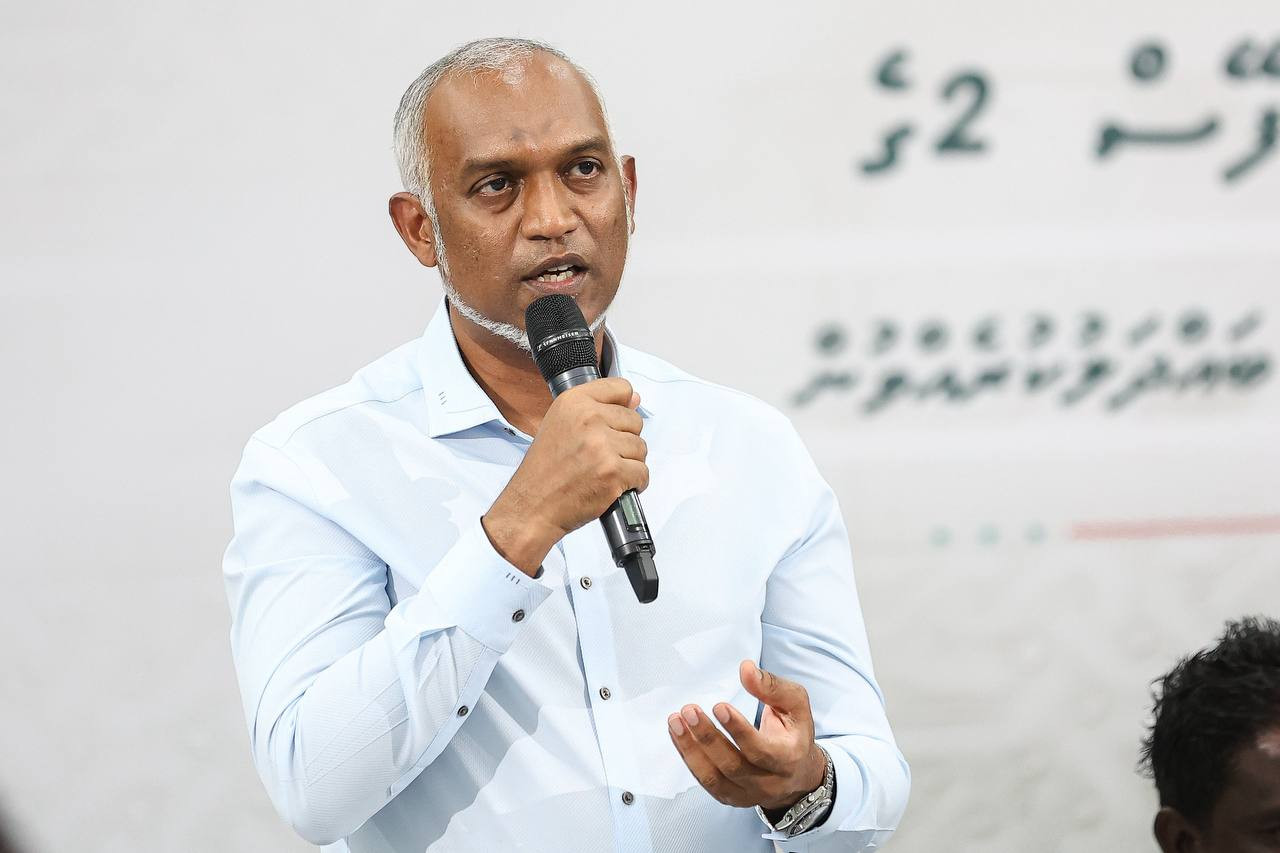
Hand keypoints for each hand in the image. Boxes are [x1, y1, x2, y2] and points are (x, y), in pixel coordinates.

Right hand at [483, 377, 646, 574]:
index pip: (621, 387)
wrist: (533, 505)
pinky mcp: (613, 472)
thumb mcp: (561, 425)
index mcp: (574, 402)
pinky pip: (643, 473)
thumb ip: (598, 409)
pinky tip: (612, 485)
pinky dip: (633, 483)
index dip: (623, 406)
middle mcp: (589, 419)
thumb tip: (634, 399)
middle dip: (625, 441)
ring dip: (629, 463)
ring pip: (641, 448)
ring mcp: (602, 446)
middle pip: (635, 421)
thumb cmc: (545, 470)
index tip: (614, 422)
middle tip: (601, 456)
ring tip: (604, 471)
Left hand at [667, 660, 825, 811]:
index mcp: (789, 758)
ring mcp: (747, 794)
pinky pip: (705, 781)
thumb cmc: (794, 732)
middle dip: (708, 737)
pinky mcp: (730, 797)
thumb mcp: (795, 704)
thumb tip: (746, 669)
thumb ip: (772, 686)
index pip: (760, 750)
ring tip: (675, 721)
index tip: (718, 706)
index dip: (738, 730)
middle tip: (689, 710)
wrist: (797, 773)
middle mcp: (769, 782)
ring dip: (690, 749)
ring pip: (714, 777)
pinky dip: (688, 757)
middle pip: (733, 766)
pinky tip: (677, 734)